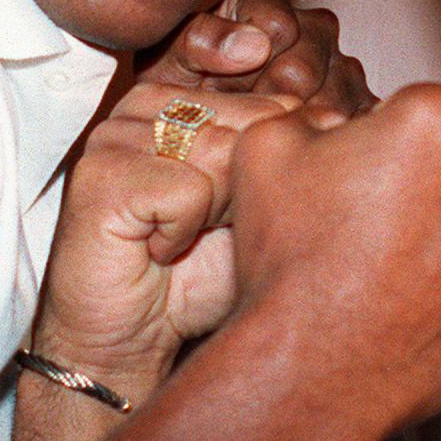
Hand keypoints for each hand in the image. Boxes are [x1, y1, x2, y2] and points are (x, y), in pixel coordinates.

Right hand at [35, 84, 297, 398]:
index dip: (278, 160)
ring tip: (185, 238)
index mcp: (182, 99)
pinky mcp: (100, 175)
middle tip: (210, 231)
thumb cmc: (197, 277)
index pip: (267, 99)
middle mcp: (143, 105)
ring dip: (216, 214)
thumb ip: (290, 155)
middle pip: (249, 124)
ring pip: (218, 153)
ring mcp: (114, 135)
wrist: (133, 340)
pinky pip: (187, 191)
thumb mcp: (259, 205)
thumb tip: (340, 114)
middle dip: (248, 192)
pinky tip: (158, 250)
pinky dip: (183, 233)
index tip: (252, 206)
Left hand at [138, 0, 373, 123]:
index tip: (215, 91)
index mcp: (268, 2)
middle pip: (304, 70)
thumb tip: (255, 47)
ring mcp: (342, 67)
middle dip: (261, 103)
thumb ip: (202, 40)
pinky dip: (320, 144)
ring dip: (287, 128)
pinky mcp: (358, 106)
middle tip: (231, 122)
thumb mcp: (171, 59)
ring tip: (254, 135)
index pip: (278, 29)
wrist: (197, 134)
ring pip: (332, 103)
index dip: (242, 70)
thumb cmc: (182, 90)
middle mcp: (314, 27)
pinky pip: (354, 125)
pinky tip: (287, 151)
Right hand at [226, 84, 440, 432]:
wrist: (312, 372)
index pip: (421, 108)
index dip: (384, 139)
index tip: (360, 173)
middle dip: (429, 177)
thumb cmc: (292, 262)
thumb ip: (314, 115)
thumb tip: (335, 125)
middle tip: (375, 219)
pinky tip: (416, 300)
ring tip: (390, 266)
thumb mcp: (268, 148)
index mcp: (440, 118)